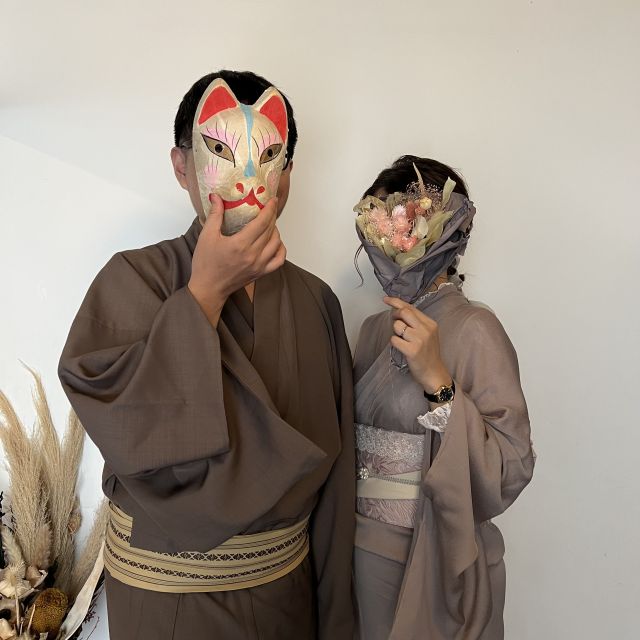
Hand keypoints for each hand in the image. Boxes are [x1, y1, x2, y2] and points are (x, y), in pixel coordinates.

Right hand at [188, 195, 285, 324]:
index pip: (262, 223)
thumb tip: (217, 197)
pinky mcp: (261, 273)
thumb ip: (215, 215)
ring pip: (277, 244)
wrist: (208, 288)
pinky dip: (281, 250)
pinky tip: (275, 243)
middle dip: (272, 217)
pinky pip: (279, 261)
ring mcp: (259, 265)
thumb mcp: (206, 236)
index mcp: (240, 244)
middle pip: (270, 231)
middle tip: (269, 208)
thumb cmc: (205, 264)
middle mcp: (253, 255)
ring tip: (269, 225)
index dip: (269, 209)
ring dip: (276, 231)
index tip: (272, 200)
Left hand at [385, 296, 451, 393]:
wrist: (434, 373)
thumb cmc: (428, 354)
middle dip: (395, 314)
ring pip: (397, 326)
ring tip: (402, 340)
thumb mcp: (427, 334)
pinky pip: (394, 340)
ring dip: (395, 332)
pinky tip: (401, 348)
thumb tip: (398, 310)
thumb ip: (416, 322)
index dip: (396, 302)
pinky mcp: (412, 350)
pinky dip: (394, 342)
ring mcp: (419, 340)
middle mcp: (426, 329)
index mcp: (430, 323)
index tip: (386, 299)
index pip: (411, 307)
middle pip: (404, 312)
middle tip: (394, 321)